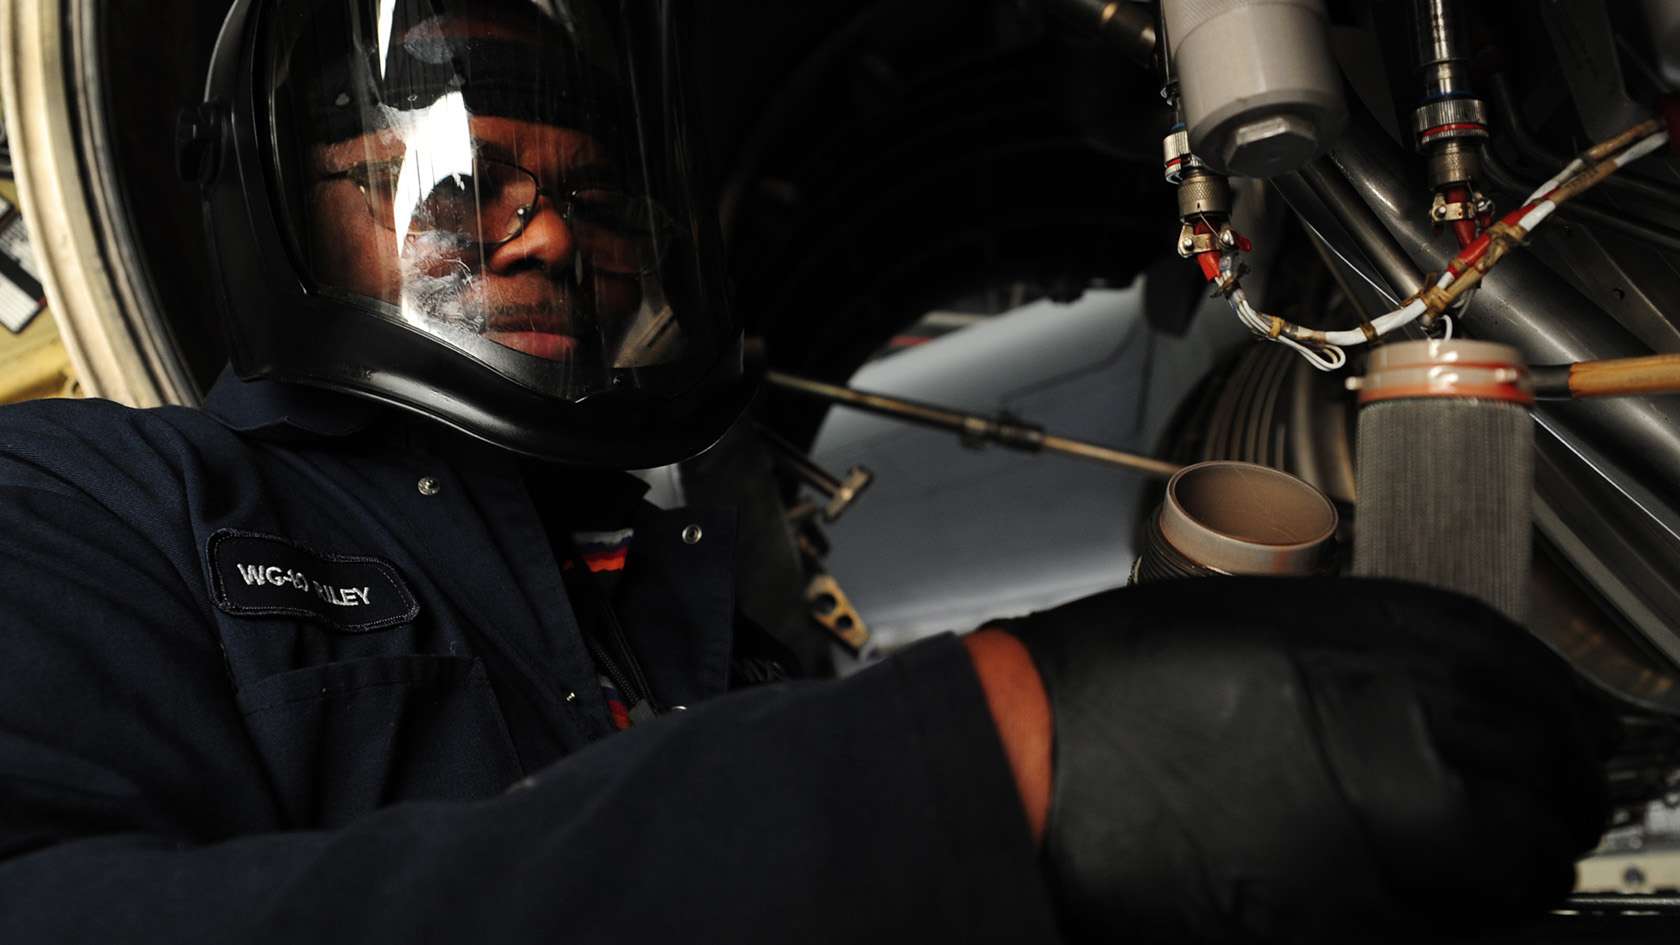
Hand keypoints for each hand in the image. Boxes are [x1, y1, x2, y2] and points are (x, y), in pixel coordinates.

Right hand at [991, 577, 1611, 942]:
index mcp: (1348, 651)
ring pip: (1510, 864)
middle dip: (1560, 784)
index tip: (1558, 717)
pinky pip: (1443, 927)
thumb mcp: (1240, 618)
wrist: (1025, 769)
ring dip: (1525, 856)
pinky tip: (1442, 895)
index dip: (1552, 699)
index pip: (1515, 672)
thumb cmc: (1106, 689)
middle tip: (1557, 790)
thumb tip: (1437, 670)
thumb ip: (1351, 641)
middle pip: (1537, 769)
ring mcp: (1357, 841)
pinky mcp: (1327, 922)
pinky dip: (1464, 913)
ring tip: (1510, 849)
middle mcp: (1373, 739)